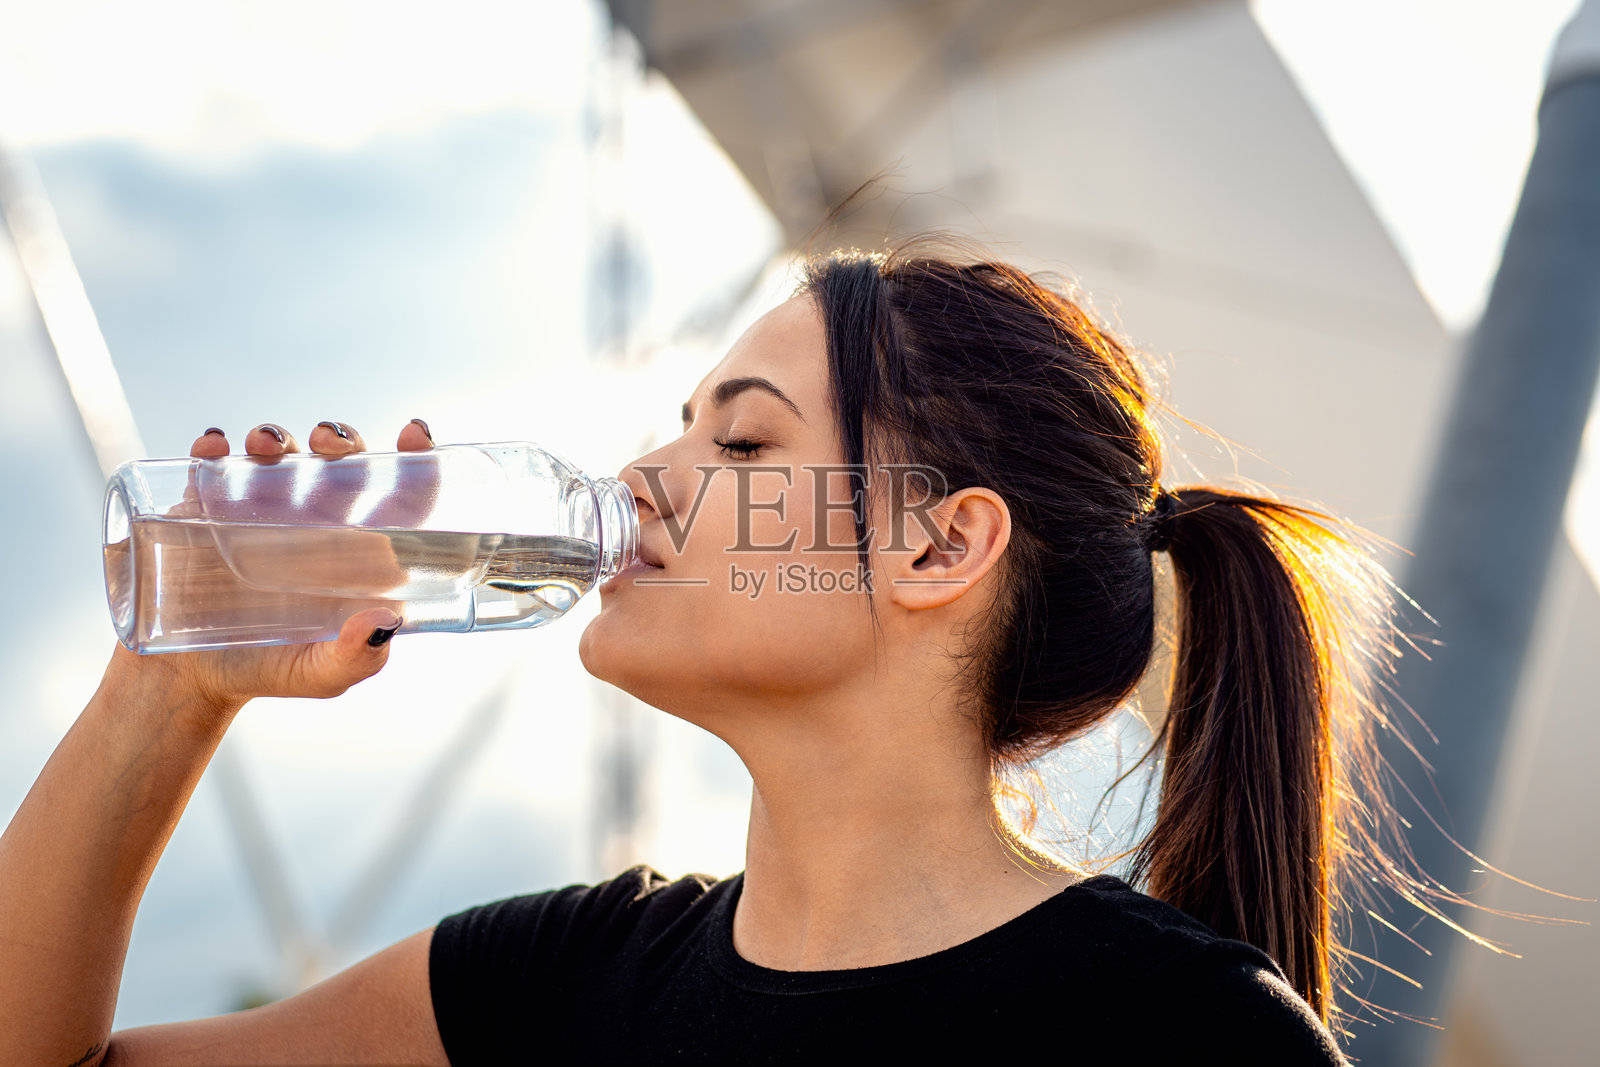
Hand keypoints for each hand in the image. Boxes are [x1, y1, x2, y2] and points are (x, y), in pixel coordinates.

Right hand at [107, 420, 436, 717]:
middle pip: (337, 462)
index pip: (397, 496)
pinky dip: (213, 451)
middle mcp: (313, 521)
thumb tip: (385, 620)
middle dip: (340, 439)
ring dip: (275, 438)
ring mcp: (259, 511)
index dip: (415, 461)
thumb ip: (357, 657)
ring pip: (276, 454)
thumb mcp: (321, 675)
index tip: (415, 435)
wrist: (187, 682)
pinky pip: (211, 469)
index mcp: (356, 551)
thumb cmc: (268, 673)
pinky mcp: (205, 512)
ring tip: (265, 447)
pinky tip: (213, 450)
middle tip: (330, 444)